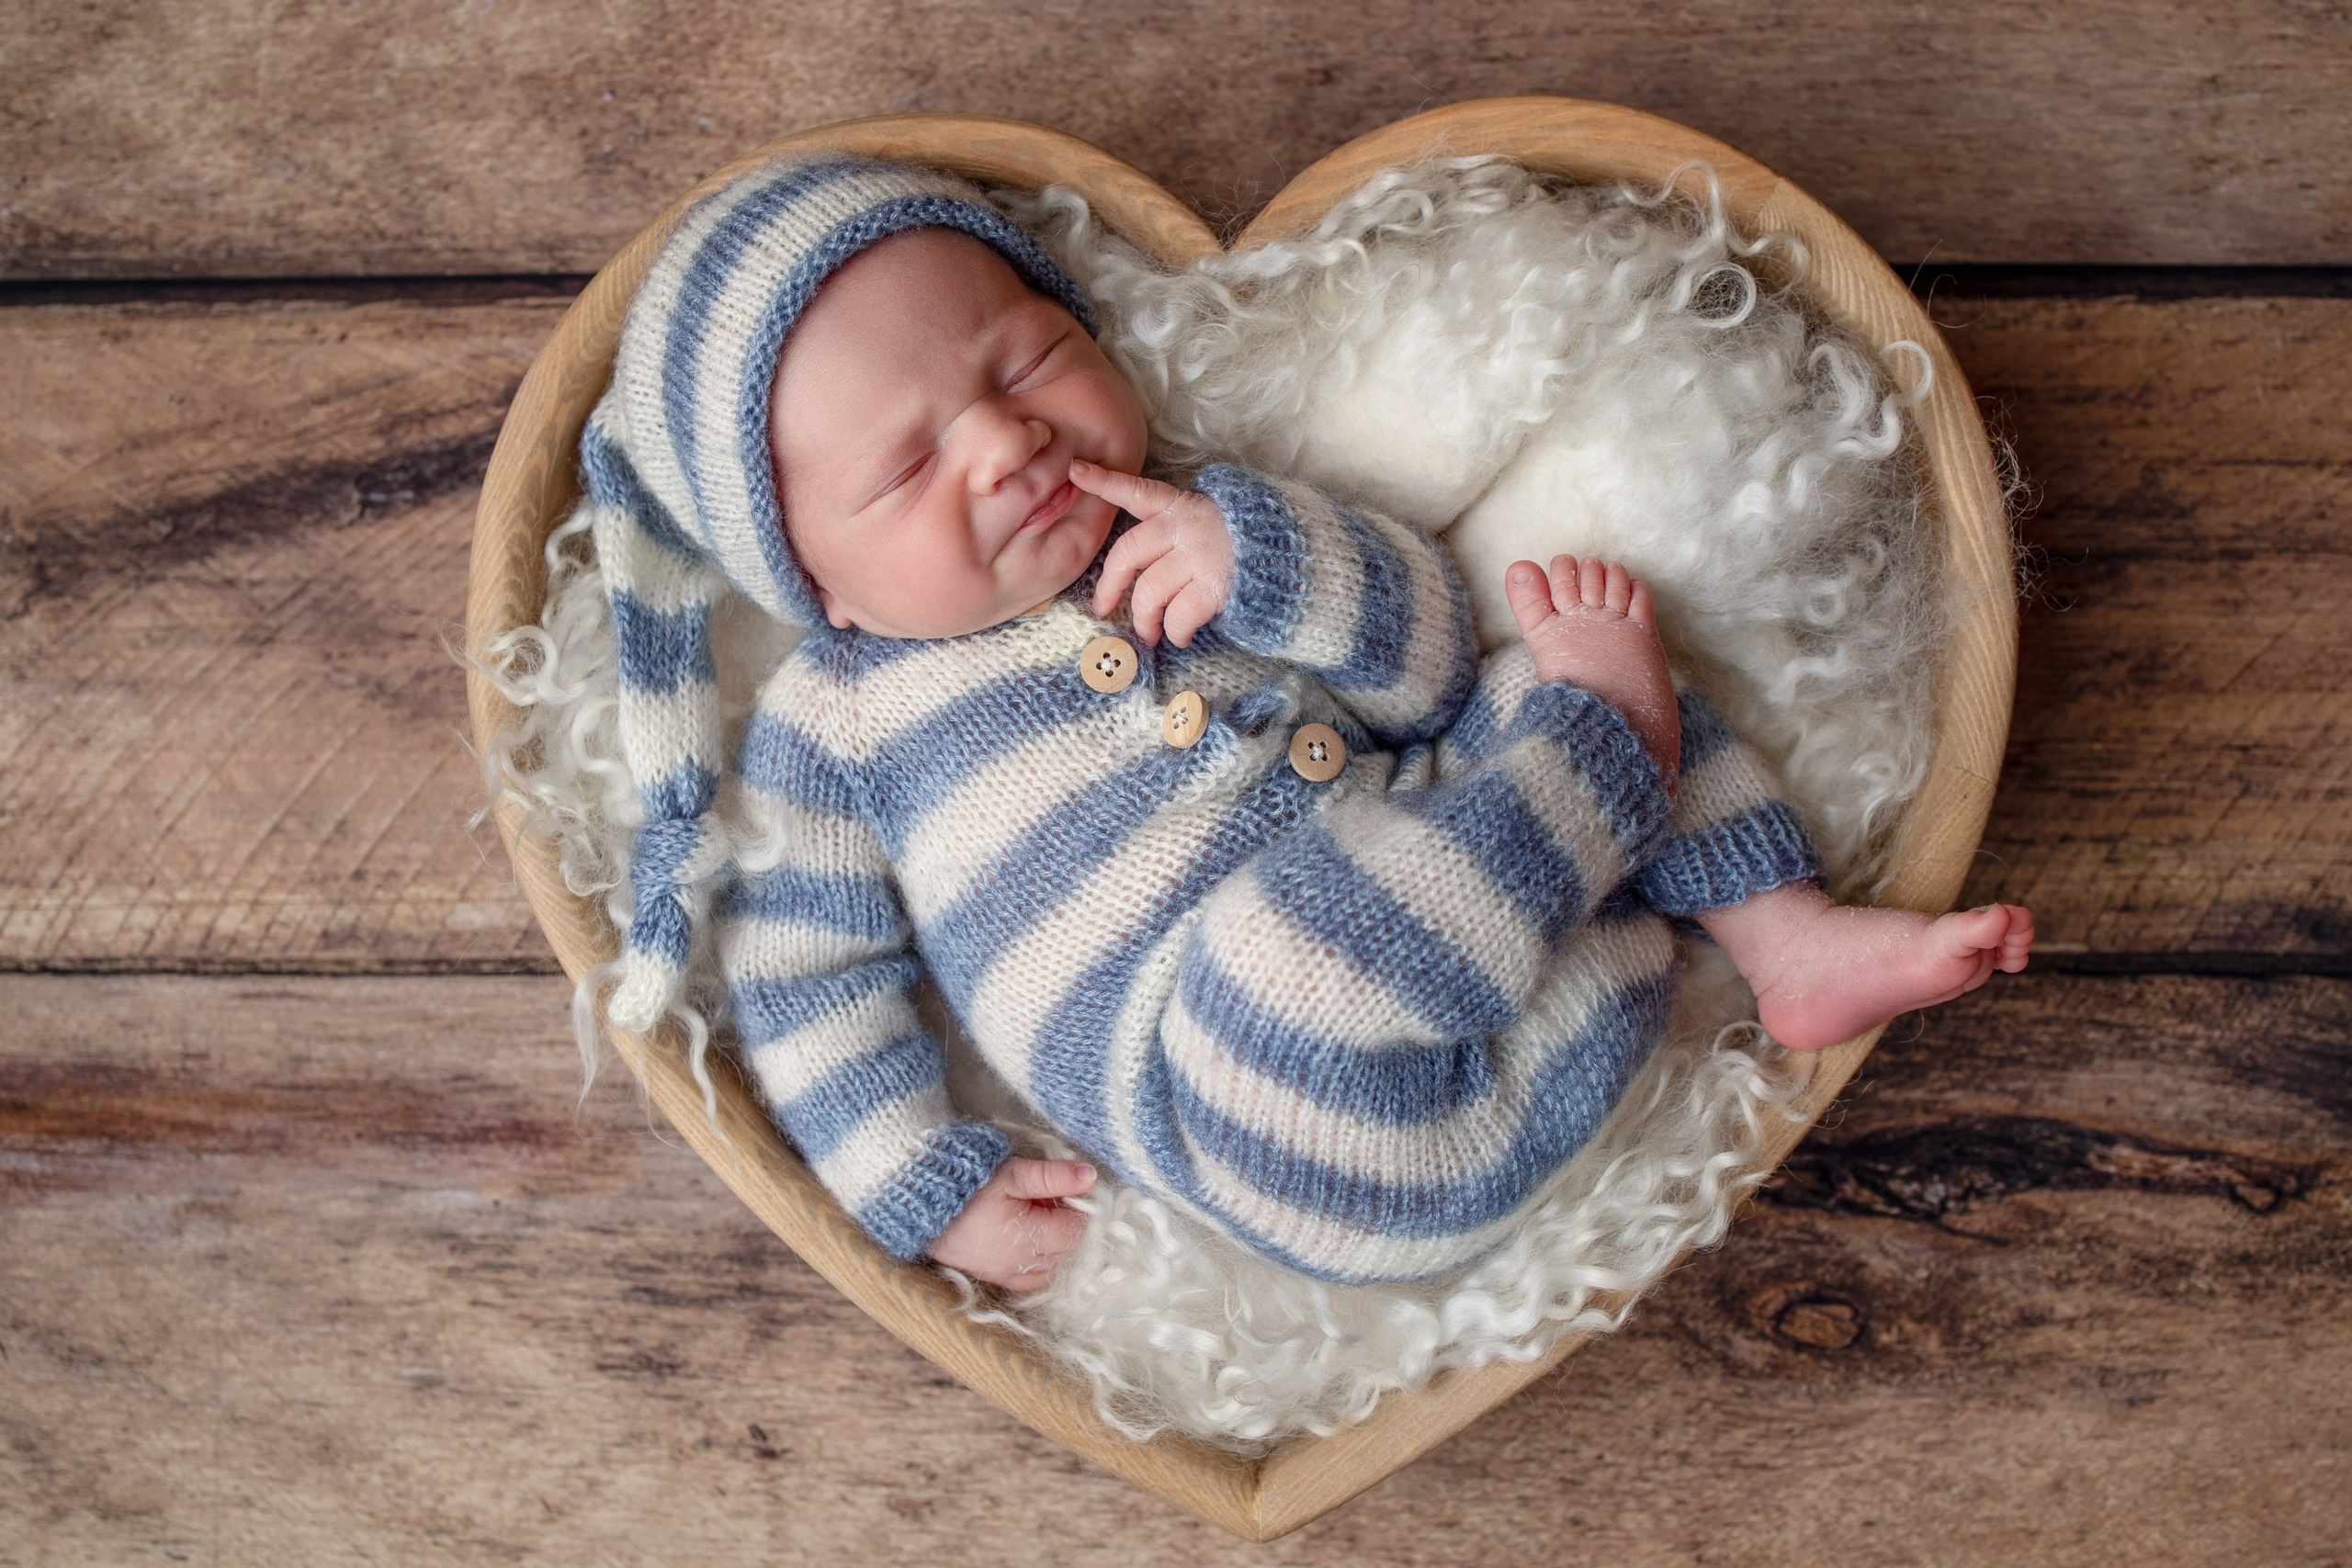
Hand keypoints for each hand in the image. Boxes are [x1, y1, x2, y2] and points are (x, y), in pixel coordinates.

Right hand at [925, 1156, 1096, 1291]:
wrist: (917, 1204)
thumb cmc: (965, 1185)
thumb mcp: (1012, 1174)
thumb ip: (1053, 1176)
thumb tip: (1089, 1176)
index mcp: (1030, 1239)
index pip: (1075, 1229)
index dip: (1075, 1206)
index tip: (1060, 1187)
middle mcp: (1021, 1265)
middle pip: (1065, 1250)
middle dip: (1062, 1222)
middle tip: (1043, 1195)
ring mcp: (1005, 1274)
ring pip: (1049, 1267)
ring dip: (1050, 1243)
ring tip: (1032, 1214)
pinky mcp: (990, 1276)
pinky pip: (1028, 1278)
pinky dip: (1035, 1261)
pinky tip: (1024, 1237)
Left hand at [1076, 460, 1235, 646]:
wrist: (1290, 559)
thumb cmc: (1242, 545)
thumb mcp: (1206, 522)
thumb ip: (1173, 533)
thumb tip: (1135, 571)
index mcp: (1179, 507)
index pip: (1137, 490)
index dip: (1105, 482)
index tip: (1076, 470)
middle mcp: (1185, 526)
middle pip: (1128, 553)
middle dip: (1110, 585)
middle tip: (1103, 608)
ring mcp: (1199, 556)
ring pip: (1149, 592)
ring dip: (1145, 620)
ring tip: (1150, 633)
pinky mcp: (1213, 585)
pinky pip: (1178, 616)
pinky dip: (1175, 632)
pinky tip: (1179, 637)